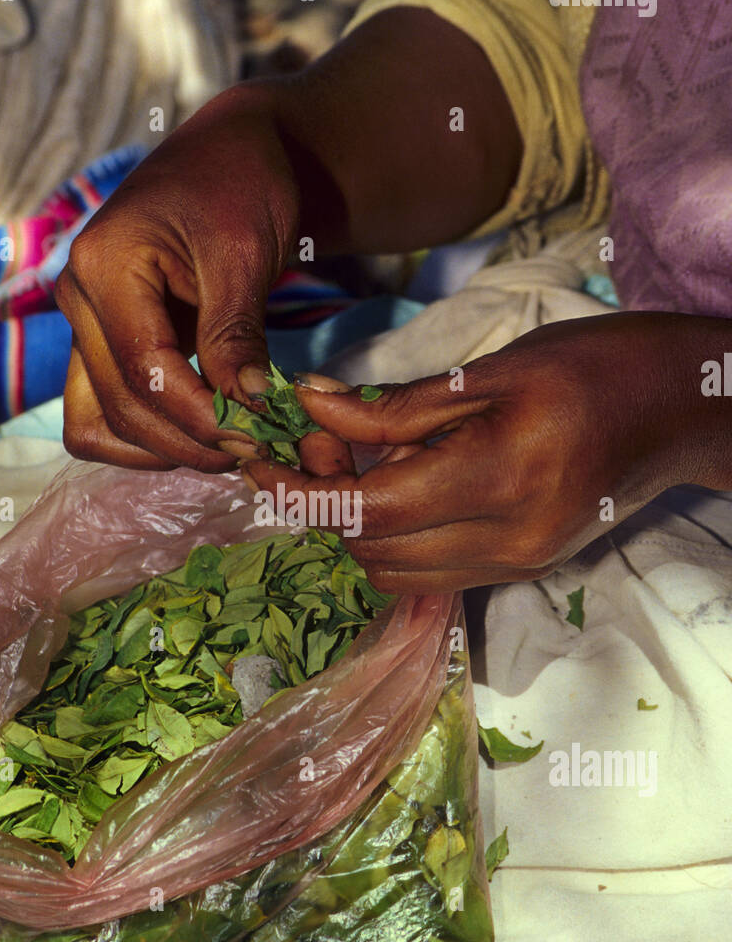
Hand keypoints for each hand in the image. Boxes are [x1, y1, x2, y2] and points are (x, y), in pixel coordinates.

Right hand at [56, 85, 301, 470]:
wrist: (230, 155)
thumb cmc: (239, 184)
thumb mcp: (245, 252)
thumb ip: (236, 332)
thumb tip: (245, 407)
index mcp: (103, 265)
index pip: (145, 371)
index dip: (200, 417)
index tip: (258, 437)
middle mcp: (78, 299)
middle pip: (120, 406)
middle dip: (190, 440)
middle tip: (258, 450)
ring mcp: (84, 325)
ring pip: (100, 423)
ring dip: (164, 449)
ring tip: (232, 447)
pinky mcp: (102, 344)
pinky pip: (104, 414)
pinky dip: (148, 437)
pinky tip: (202, 433)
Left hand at [241, 313, 731, 591]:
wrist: (677, 409)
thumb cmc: (591, 367)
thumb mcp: (488, 369)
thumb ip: (395, 405)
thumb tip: (309, 408)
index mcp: (498, 480)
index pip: (368, 511)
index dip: (304, 493)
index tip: (264, 464)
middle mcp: (505, 541)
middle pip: (372, 553)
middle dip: (325, 508)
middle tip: (318, 444)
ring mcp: (516, 564)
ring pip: (395, 574)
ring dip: (360, 527)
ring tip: (370, 459)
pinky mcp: (522, 569)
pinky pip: (431, 572)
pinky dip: (399, 536)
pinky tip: (409, 483)